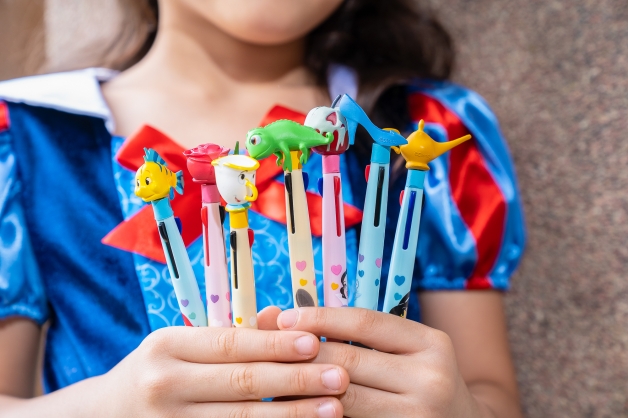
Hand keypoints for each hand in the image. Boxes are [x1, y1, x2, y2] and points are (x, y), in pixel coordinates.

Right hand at [96, 308, 347, 417]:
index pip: (229, 344)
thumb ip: (231, 334)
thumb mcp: (180, 345)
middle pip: (240, 383)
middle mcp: (163, 384)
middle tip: (338, 377)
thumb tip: (282, 316)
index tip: (314, 343)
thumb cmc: (156, 372)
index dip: (274, 345)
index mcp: (166, 346)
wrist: (103, 416)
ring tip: (332, 409)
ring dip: (291, 416)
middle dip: (295, 381)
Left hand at [274, 307, 486, 417]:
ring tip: (279, 376)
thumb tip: (286, 314)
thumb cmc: (422, 378)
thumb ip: (359, 331)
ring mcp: (419, 415)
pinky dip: (322, 411)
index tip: (286, 318)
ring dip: (306, 387)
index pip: (365, 323)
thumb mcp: (407, 348)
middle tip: (271, 349)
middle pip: (349, 362)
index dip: (321, 318)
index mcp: (431, 343)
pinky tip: (303, 405)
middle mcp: (431, 378)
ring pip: (344, 399)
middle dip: (304, 354)